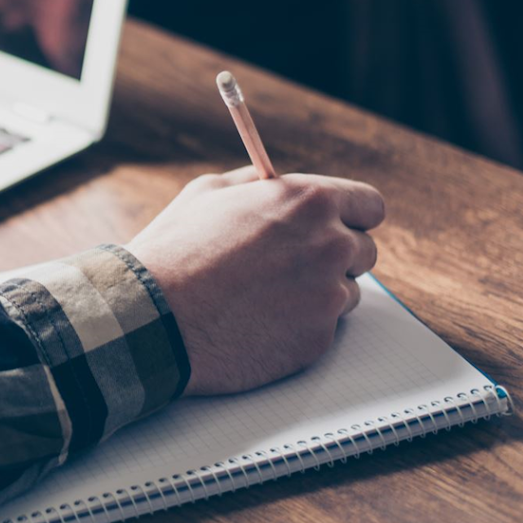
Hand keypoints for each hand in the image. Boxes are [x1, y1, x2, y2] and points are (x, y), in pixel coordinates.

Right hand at [125, 167, 384, 395]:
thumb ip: (257, 185)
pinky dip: (299, 324)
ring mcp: (328, 296)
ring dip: (318, 292)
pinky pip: (324, 327)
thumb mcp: (208, 192)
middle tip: (292, 263)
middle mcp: (330, 245)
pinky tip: (258, 320)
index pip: (369, 205)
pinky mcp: (319, 338)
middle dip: (335, 255)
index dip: (351, 215)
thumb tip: (274, 184)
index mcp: (309, 201)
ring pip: (346, 291)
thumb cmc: (175, 250)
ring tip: (265, 294)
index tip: (337, 224)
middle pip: (364, 250)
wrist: (153, 314)